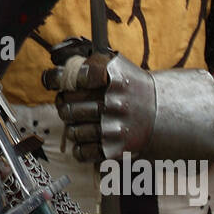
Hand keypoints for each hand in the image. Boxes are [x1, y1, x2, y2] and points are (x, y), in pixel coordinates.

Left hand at [42, 44, 156, 160]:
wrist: (161, 114)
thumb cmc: (130, 87)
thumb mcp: (117, 66)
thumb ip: (90, 62)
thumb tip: (58, 67)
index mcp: (115, 78)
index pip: (76, 75)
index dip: (57, 78)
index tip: (52, 81)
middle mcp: (115, 103)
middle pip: (67, 104)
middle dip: (63, 103)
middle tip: (66, 102)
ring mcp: (115, 128)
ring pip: (72, 130)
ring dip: (71, 126)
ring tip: (79, 121)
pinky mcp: (116, 149)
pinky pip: (82, 151)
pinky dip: (79, 146)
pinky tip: (86, 138)